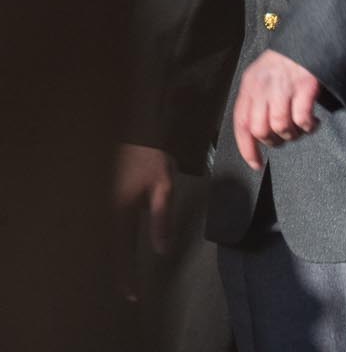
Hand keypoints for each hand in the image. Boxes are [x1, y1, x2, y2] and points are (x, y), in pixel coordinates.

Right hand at [112, 144, 174, 298]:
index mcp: (119, 213)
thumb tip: (160, 250)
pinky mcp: (98, 200)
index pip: (122, 252)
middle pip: (108, 250)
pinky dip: (111, 240)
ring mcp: (98, 206)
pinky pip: (103, 227)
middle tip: (129, 289)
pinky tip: (119, 246)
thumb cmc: (150, 158)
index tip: (132, 296)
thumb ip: (161, 218)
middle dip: (118, 270)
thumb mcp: (164, 187)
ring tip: (126, 273)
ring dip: (114, 256)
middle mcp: (103, 213)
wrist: (131, 132)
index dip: (126, 276)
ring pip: (103, 240)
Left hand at [231, 49, 322, 168]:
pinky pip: (302, 118)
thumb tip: (259, 130)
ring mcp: (284, 86)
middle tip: (285, 139)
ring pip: (280, 126)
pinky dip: (308, 127)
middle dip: (272, 141)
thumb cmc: (289, 58)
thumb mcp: (264, 74)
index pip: (242, 123)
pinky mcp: (305, 85)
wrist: (312, 35)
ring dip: (292, 135)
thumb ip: (258, 97)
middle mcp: (263, 87)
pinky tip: (314, 124)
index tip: (256, 163)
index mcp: (250, 85)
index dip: (247, 148)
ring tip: (301, 130)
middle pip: (260, 129)